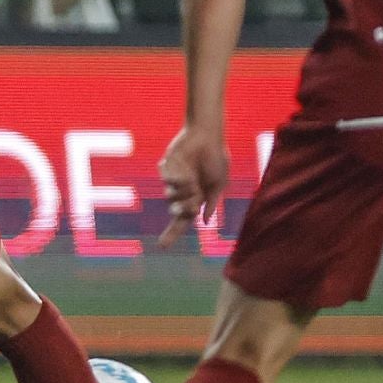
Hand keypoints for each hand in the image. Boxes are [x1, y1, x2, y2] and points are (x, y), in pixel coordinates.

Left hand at [157, 124, 229, 247]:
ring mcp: (172, 180)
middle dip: (184, 207)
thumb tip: (205, 222)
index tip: (162, 247)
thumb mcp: (220, 183)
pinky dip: (176, 177)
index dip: (172, 233)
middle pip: (176, 211)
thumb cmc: (216, 157)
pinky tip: (185, 168)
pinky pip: (166, 181)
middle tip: (193, 198)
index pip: (182, 220)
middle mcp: (182, 192)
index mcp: (196, 198)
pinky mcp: (166, 168)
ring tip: (192, 179)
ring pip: (170, 196)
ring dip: (183, 191)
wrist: (208, 135)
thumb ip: (213, 202)